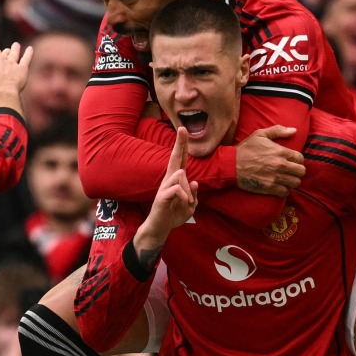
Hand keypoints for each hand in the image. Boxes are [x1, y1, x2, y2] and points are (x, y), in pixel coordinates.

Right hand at [0, 43, 32, 107]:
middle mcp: (0, 60)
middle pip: (3, 54)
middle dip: (4, 52)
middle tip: (7, 51)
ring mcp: (12, 64)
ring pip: (14, 53)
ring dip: (15, 48)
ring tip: (16, 45)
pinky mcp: (22, 69)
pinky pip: (26, 58)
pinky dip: (29, 53)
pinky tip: (31, 49)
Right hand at [137, 127, 198, 250]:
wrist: (160, 228)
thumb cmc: (174, 215)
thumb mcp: (190, 205)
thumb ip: (194, 194)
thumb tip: (194, 182)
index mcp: (177, 180)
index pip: (180, 159)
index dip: (182, 145)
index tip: (183, 129)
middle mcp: (169, 180)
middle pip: (175, 158)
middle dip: (180, 143)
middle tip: (182, 128)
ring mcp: (165, 187)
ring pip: (181, 175)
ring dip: (188, 191)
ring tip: (186, 202)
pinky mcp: (162, 196)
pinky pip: (177, 189)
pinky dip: (184, 197)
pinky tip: (182, 203)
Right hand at [235, 125, 301, 194]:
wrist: (231, 165)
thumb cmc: (245, 149)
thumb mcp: (260, 134)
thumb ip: (278, 130)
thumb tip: (294, 131)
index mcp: (281, 152)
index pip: (300, 158)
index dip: (298, 160)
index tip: (292, 161)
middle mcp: (281, 165)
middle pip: (301, 172)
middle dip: (297, 171)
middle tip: (291, 171)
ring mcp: (276, 178)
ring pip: (295, 183)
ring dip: (292, 181)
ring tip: (286, 179)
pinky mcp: (270, 188)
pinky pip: (285, 192)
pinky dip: (284, 190)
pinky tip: (279, 186)